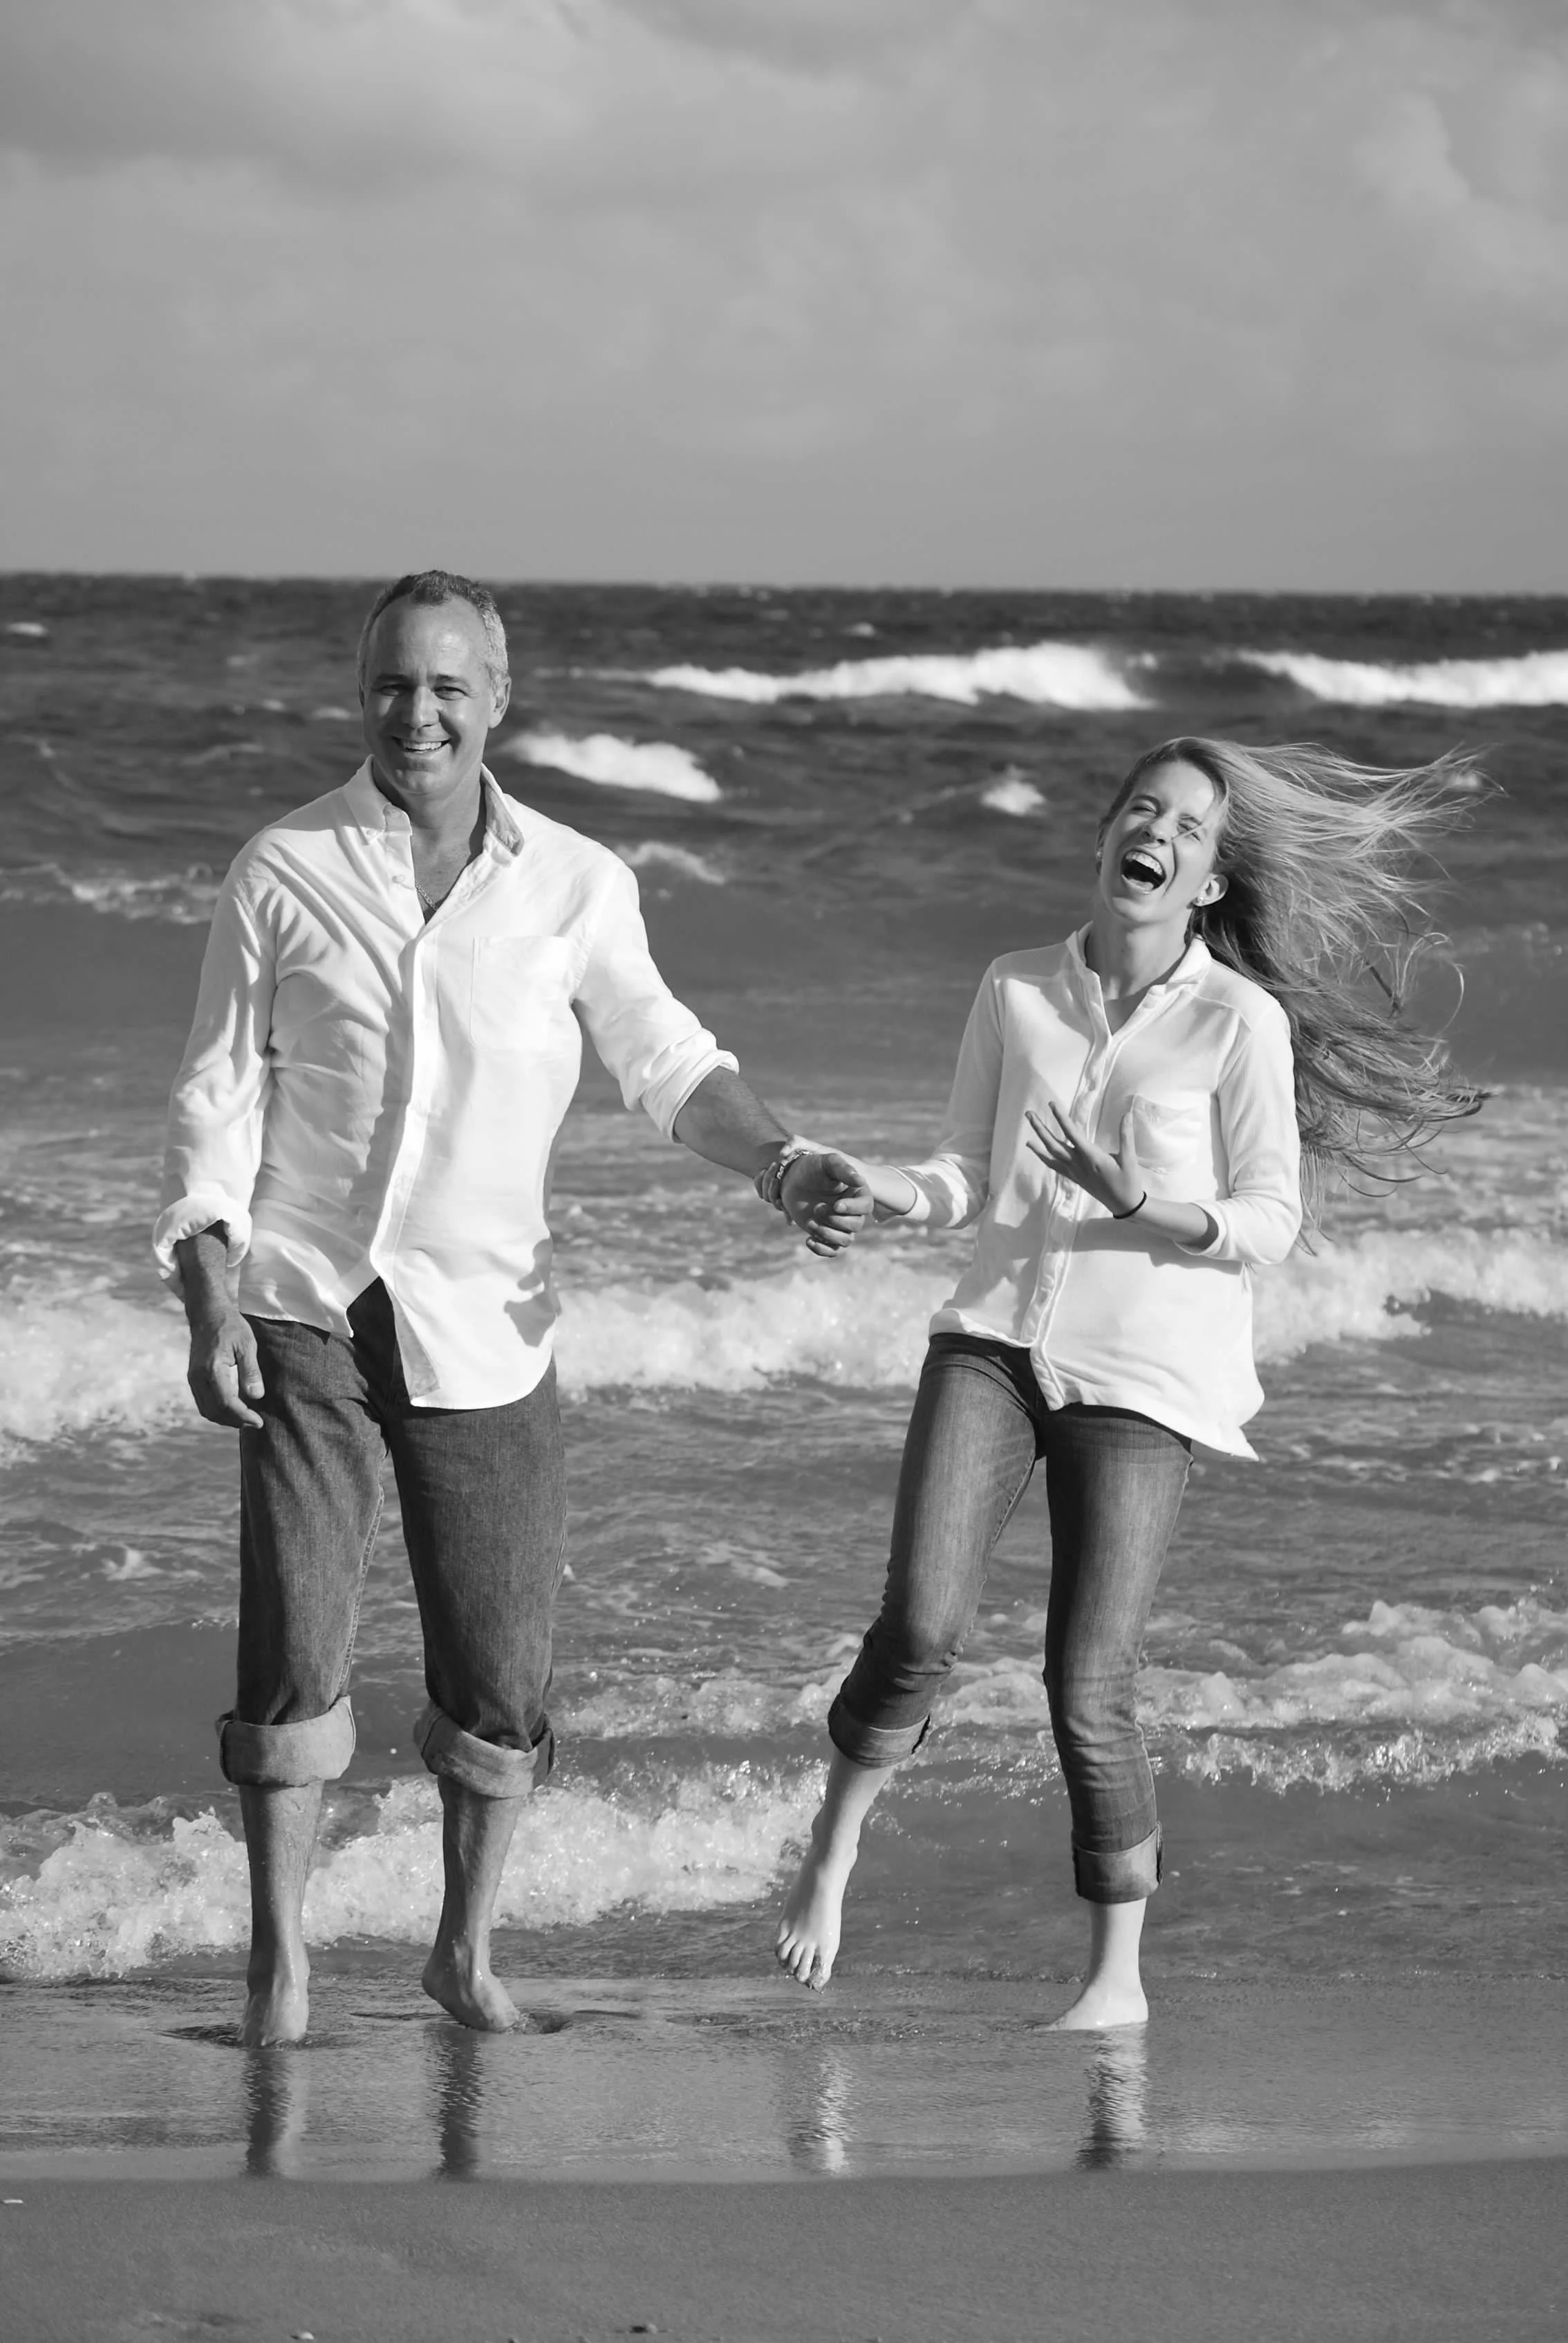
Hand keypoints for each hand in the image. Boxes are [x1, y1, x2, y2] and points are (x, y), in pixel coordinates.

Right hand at [186, 1308, 265, 1429]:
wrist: (207, 1313)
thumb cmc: (230, 1326)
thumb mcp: (246, 1345)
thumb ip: (251, 1372)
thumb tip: (256, 1397)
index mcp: (211, 1369)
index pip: (226, 1403)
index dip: (243, 1415)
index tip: (259, 1421)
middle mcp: (198, 1377)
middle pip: (215, 1411)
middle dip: (236, 1421)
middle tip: (255, 1422)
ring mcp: (193, 1378)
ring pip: (207, 1410)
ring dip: (226, 1418)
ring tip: (246, 1418)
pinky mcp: (193, 1378)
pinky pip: (203, 1402)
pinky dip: (217, 1410)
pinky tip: (233, 1408)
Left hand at [780, 1150, 874, 1256]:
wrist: (793, 1180)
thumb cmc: (813, 1168)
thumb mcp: (827, 1163)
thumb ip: (842, 1169)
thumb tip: (860, 1180)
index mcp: (858, 1193)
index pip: (866, 1206)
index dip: (853, 1208)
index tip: (836, 1205)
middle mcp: (853, 1211)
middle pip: (856, 1225)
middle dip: (835, 1220)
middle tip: (816, 1208)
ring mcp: (840, 1224)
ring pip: (846, 1240)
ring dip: (828, 1234)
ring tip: (810, 1222)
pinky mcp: (827, 1234)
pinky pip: (832, 1250)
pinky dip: (822, 1249)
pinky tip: (808, 1240)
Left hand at [1025, 1100, 1144, 1217]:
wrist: (1123, 1205)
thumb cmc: (1128, 1181)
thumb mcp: (1130, 1159)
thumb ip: (1126, 1136)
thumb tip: (1127, 1114)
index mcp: (1091, 1157)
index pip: (1072, 1134)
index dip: (1061, 1118)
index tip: (1052, 1104)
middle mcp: (1078, 1164)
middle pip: (1054, 1144)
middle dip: (1040, 1128)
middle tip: (1028, 1114)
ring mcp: (1074, 1172)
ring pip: (1051, 1154)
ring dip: (1038, 1139)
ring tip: (1030, 1126)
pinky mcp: (1074, 1177)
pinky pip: (1054, 1165)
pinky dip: (1042, 1155)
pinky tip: (1034, 1147)